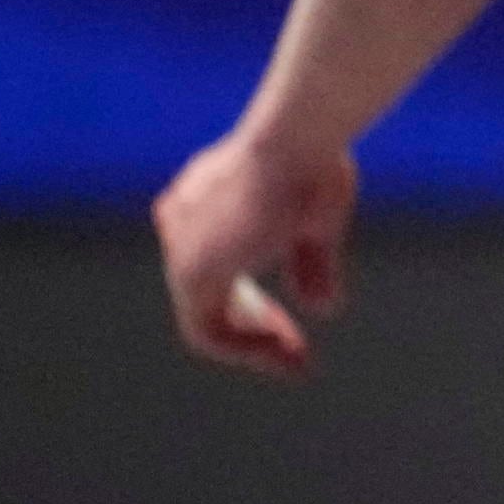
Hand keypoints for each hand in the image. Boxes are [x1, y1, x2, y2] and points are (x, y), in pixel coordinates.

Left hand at [155, 119, 355, 377]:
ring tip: (297, 363)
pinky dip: (245, 347)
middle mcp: (181, 224)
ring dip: (253, 345)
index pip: (223, 261)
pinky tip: (283, 353)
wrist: (294, 140)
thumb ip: (311, 266)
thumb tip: (322, 308)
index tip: (302, 315)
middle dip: (256, 327)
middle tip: (297, 356)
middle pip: (210, 294)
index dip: (259, 295)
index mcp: (201, 199)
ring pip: (206, 318)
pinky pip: (206, 330)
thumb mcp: (318, 220)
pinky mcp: (193, 272)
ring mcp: (181, 250)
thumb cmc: (310, 163)